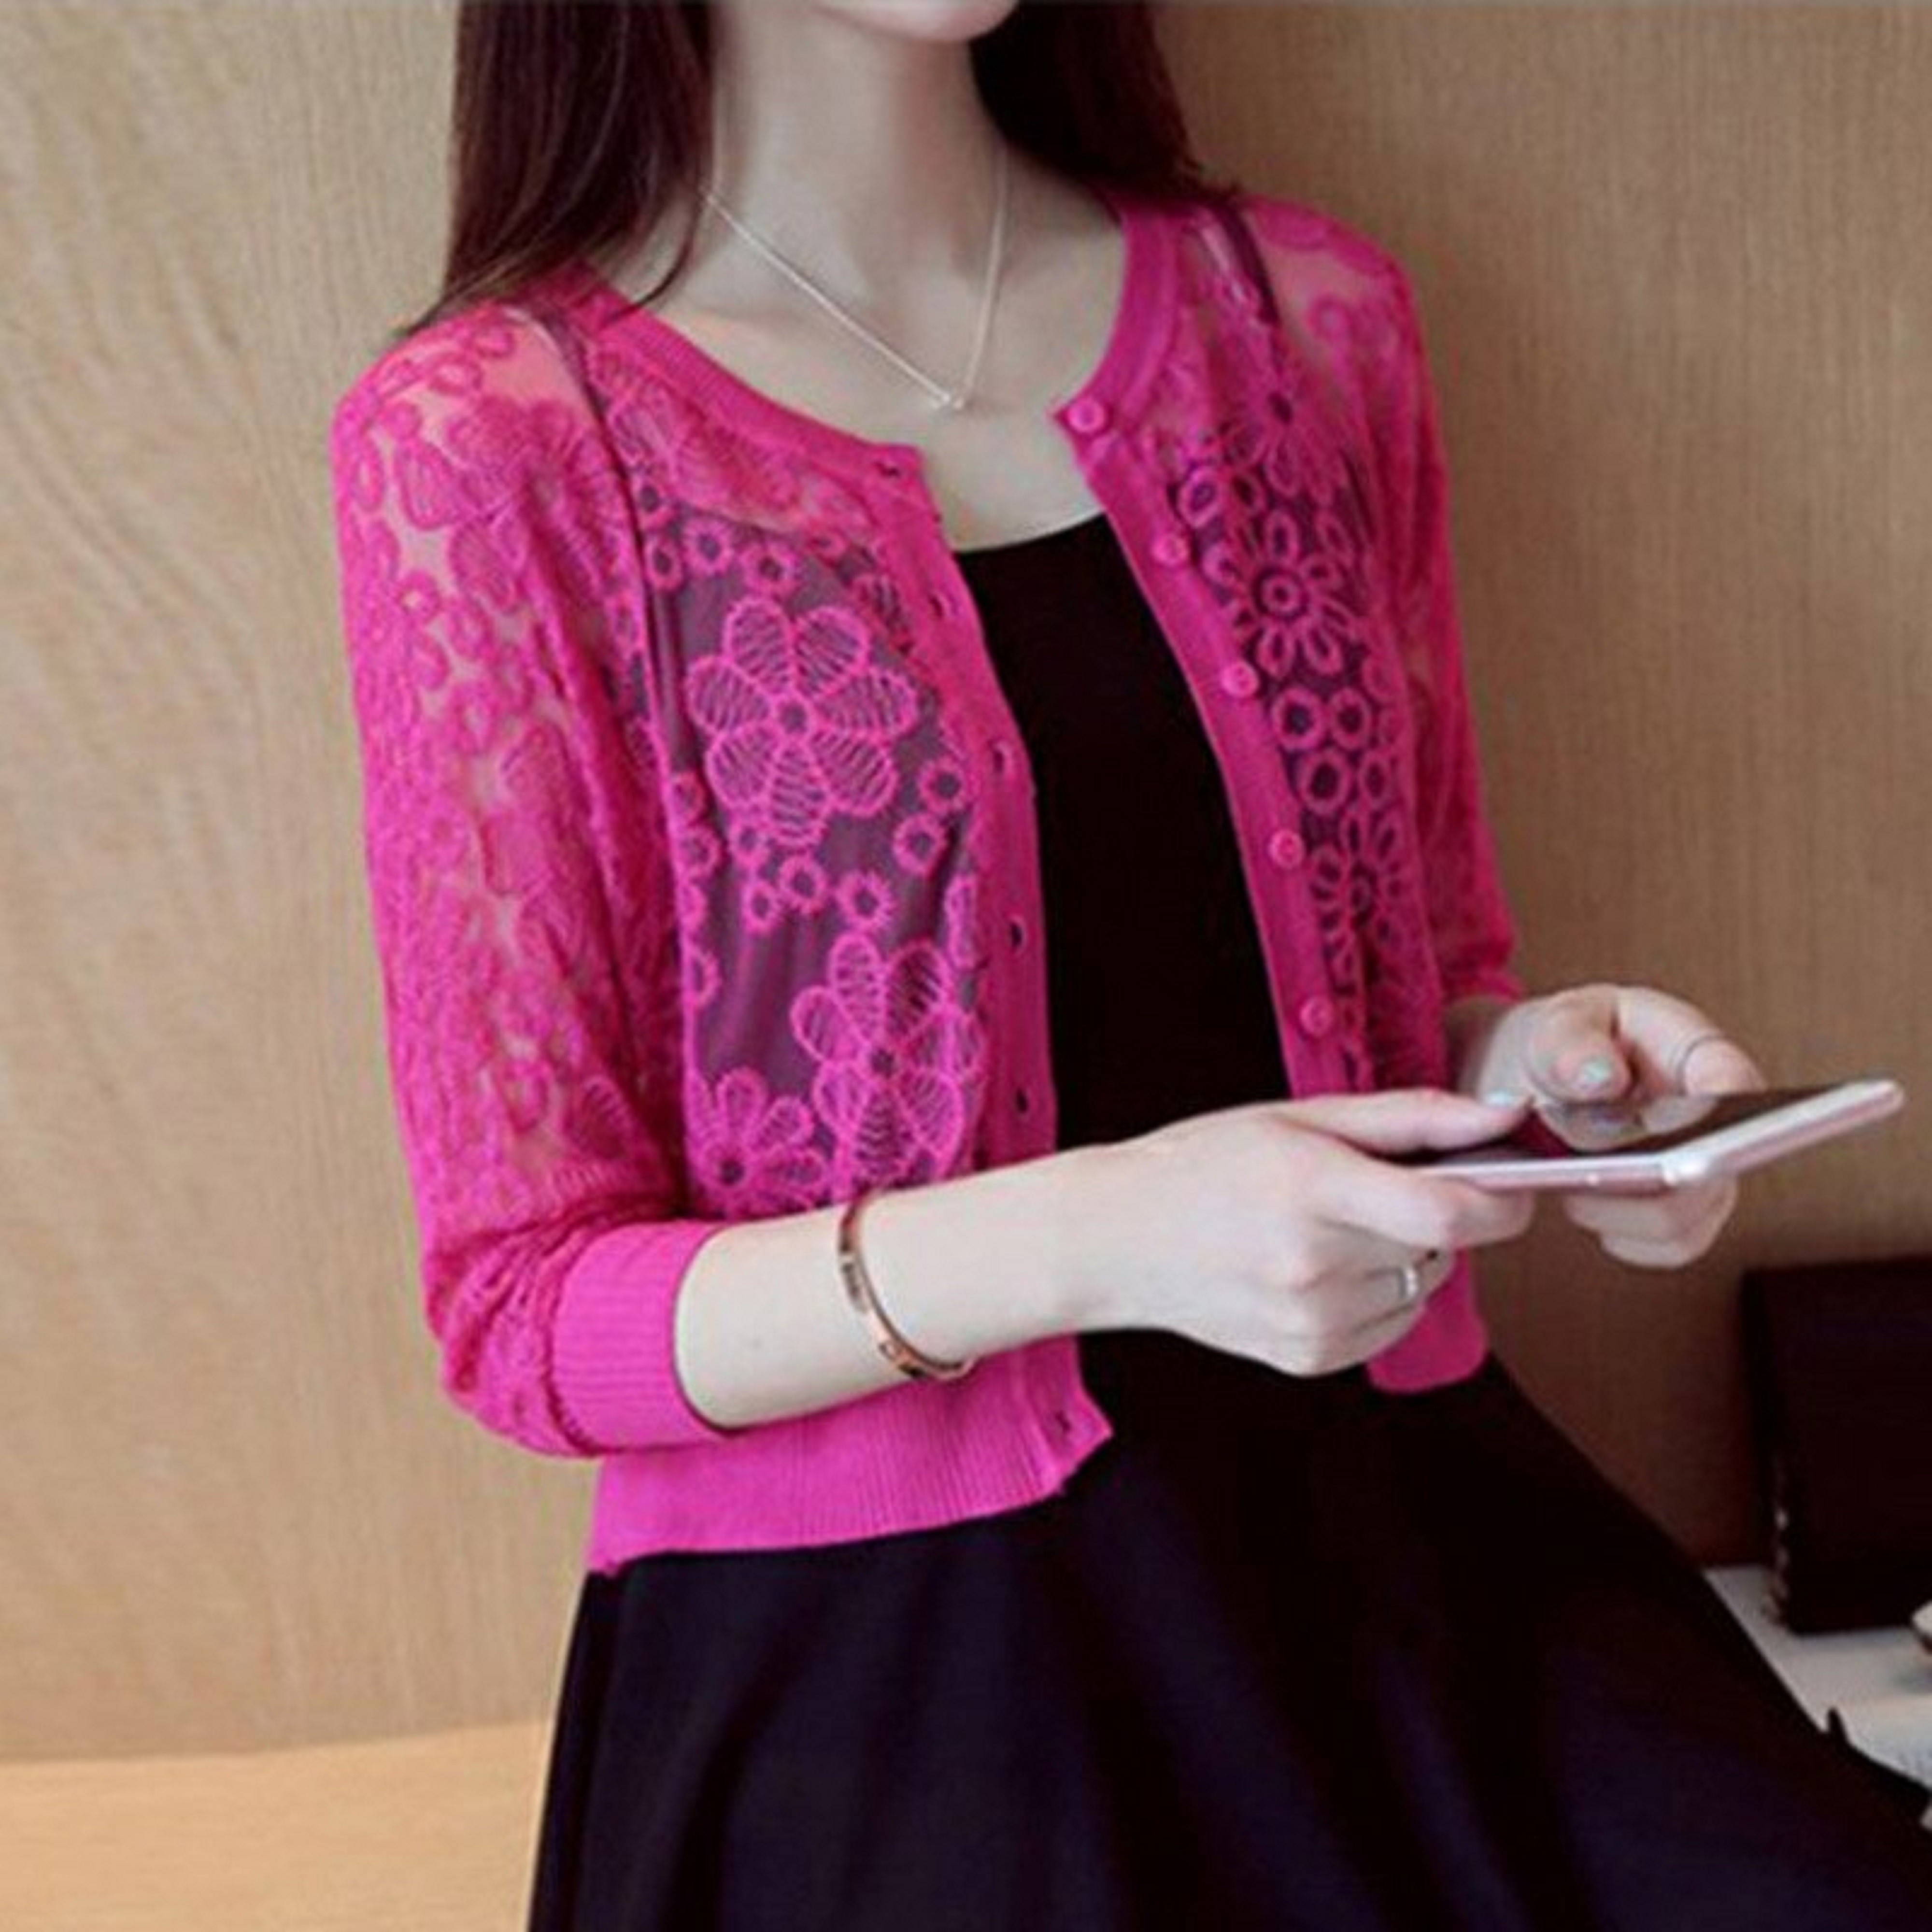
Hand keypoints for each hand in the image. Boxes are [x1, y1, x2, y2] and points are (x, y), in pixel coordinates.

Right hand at [1068, 1088, 1537, 1378]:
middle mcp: (1314, 1265)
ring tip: (1335, 1226)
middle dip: (1437, 1215)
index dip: (1502, 1201)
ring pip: (1423, 1286)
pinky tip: (1320, 1266)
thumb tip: (1503, 1116)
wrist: (1113, 1239)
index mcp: (1311, 1188)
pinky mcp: (1308, 1358)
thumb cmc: (1201, 1163)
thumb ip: (1409, 1117)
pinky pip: (1391, 1325)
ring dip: (1407, 1257)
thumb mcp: (1298, 1116)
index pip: (1450, 1213)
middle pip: (1442, 1247)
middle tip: (1376, 1187)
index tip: (1512, 1182)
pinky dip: (1379, 1294)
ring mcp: (1311, 1321)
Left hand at [1457, 983, 1767, 1268]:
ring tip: (1573, 1184)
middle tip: (1590, 1172)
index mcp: (1695, 1052)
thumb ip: (1571, 1043)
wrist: (1541, 1084)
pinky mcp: (1682, 1210)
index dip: (1723, 1106)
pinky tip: (1584, 1205)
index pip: (1732, 1078)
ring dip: (1623, 1210)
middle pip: (1714, 1167)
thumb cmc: (1566, 1044)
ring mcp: (1705, 1170)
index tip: (1685, 1132)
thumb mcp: (1556, 1026)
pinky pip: (1668, 1245)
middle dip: (1651, 1178)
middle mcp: (1718, 1118)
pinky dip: (1620, 1234)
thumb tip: (1600, 1077)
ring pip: (1689, 1216)